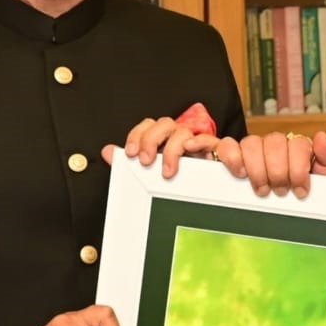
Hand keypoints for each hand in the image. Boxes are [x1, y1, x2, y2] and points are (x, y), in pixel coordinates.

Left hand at [102, 117, 219, 176]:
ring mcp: (201, 145)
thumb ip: (130, 164)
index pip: (150, 127)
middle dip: (152, 140)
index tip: (130, 153)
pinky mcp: (217, 153)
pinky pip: (214, 141)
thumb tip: (107, 152)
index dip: (138, 136)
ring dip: (173, 148)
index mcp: (165, 142)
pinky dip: (206, 145)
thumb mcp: (150, 176)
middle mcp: (182, 139)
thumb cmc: (179, 186)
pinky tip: (193, 153)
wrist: (208, 201)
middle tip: (146, 161)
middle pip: (165, 124)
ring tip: (168, 170)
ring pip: (185, 131)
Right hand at [214, 129, 325, 197]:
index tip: (300, 190)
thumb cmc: (309, 192)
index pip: (297, 143)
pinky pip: (227, 146)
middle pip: (274, 142)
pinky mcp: (234, 155)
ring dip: (257, 169)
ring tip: (263, 190)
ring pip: (251, 143)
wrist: (297, 209)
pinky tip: (240, 174)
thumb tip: (321, 137)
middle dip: (278, 171)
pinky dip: (232, 157)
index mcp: (299, 147)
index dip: (298, 168)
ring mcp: (255, 148)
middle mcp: (276, 144)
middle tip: (281, 191)